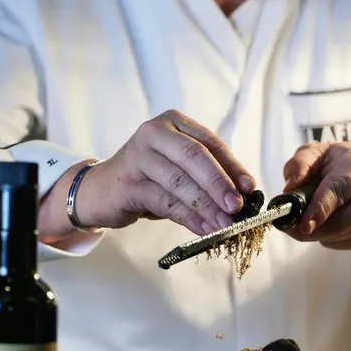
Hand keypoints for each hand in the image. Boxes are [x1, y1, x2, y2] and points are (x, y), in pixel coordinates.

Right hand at [75, 110, 254, 235]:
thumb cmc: (147, 177)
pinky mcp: (128, 183)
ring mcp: (138, 156)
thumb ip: (206, 174)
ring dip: (206, 206)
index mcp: (173, 123)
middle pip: (195, 156)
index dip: (233, 166)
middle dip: (219, 184)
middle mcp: (154, 133)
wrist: (100, 190)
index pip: (210, 142)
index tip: (249, 188)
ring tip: (224, 224)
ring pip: (180, 181)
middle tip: (237, 207)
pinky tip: (203, 228)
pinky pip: (165, 202)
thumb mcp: (178, 167)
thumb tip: (242, 194)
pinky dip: (188, 217)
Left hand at [282, 143, 350, 250]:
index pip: (338, 191)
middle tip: (286, 225)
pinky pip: (340, 244)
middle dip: (309, 228)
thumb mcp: (318, 152)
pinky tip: (326, 220)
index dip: (319, 210)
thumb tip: (289, 189)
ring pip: (337, 236)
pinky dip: (326, 237)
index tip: (302, 225)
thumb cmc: (341, 162)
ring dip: (315, 231)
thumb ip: (300, 164)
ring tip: (309, 214)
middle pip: (338, 223)